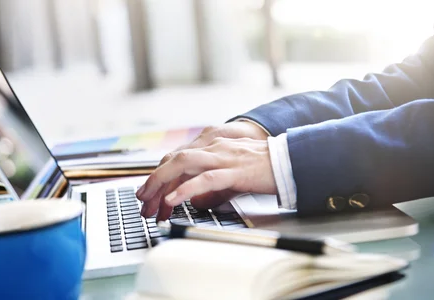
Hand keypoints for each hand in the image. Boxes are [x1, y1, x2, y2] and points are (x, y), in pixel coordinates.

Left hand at [137, 137, 276, 220]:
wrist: (291, 162)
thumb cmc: (264, 169)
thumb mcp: (230, 175)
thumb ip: (210, 184)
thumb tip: (193, 200)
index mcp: (211, 145)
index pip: (176, 158)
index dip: (158, 176)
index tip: (148, 196)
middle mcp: (213, 146)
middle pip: (173, 159)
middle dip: (153, 181)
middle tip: (142, 202)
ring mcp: (223, 156)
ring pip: (182, 163)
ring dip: (161, 183)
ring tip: (149, 201)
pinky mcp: (234, 170)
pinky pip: (204, 179)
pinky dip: (185, 189)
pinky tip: (172, 201)